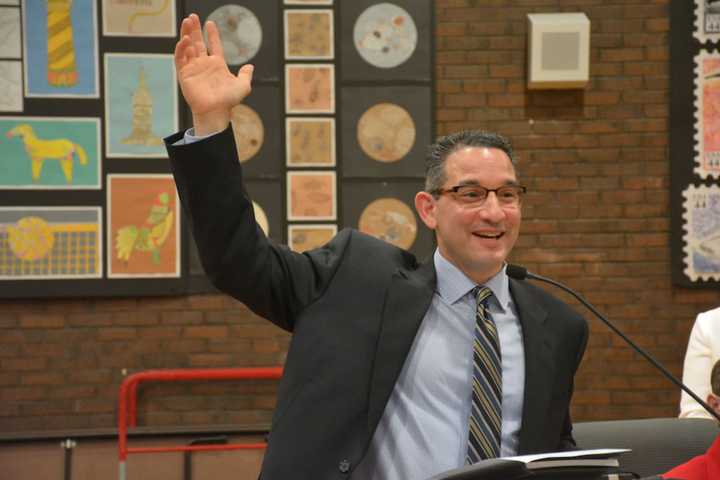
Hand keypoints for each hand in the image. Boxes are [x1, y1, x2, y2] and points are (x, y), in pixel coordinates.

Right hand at [174, 13, 253, 135]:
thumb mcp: (243, 86)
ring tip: (187, 22)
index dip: (212, 35)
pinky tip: (185, 40)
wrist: (216, 111)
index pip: (214, 45)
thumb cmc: (229, 101)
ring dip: (186, 34)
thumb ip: (246, 75)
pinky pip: (180, 59)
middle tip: (192, 16)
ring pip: (188, 47)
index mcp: (217, 65)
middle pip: (198, 42)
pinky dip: (181, 49)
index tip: (210, 23)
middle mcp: (204, 65)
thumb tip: (250, 66)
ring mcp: (193, 69)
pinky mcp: (184, 74)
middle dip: (195, 29)